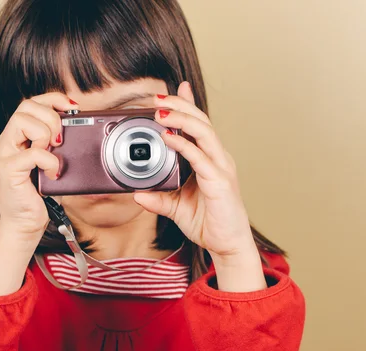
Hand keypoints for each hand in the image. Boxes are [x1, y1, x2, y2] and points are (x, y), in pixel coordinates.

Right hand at [0, 93, 76, 236]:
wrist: (26, 223)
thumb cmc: (41, 195)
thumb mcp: (54, 162)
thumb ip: (60, 144)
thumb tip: (81, 128)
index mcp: (19, 135)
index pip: (31, 102)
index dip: (53, 99)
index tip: (72, 108)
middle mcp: (8, 140)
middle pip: (26, 106)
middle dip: (51, 117)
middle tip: (60, 140)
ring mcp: (5, 153)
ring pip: (24, 121)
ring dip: (46, 135)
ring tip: (51, 156)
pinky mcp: (8, 169)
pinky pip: (32, 153)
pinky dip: (49, 162)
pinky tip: (52, 174)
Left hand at [133, 82, 265, 291]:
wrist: (228, 246)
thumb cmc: (209, 223)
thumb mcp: (176, 207)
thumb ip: (158, 198)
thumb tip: (137, 194)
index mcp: (209, 160)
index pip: (200, 125)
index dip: (189, 104)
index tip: (176, 88)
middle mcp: (218, 159)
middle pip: (201, 121)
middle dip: (180, 104)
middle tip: (157, 97)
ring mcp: (221, 168)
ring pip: (204, 132)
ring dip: (181, 118)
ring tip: (160, 111)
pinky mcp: (220, 182)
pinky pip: (200, 157)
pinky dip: (183, 145)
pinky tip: (168, 137)